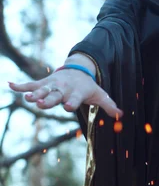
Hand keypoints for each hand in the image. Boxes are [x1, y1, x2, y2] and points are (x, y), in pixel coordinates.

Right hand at [8, 69, 122, 118]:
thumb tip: (122, 116)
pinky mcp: (44, 83)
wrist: (79, 69)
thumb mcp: (100, 95)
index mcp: (77, 93)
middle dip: (48, 99)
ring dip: (34, 94)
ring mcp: (53, 85)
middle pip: (55, 96)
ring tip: (26, 98)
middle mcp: (63, 89)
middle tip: (41, 104)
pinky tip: (9, 85)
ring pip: (42, 90)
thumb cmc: (89, 87)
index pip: (74, 99)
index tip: (67, 106)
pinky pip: (31, 84)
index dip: (71, 102)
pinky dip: (20, 85)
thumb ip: (109, 105)